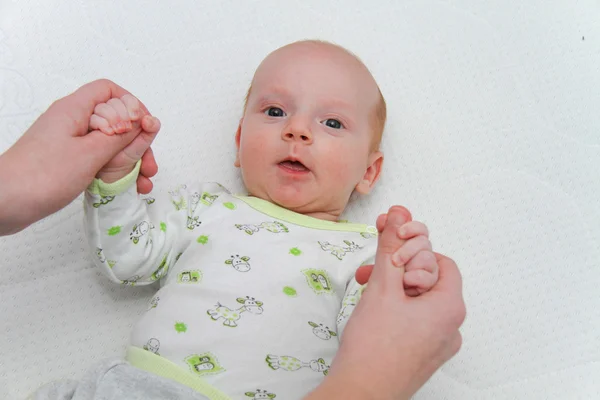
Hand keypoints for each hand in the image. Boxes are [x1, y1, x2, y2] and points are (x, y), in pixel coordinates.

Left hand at [0, 79, 157, 234]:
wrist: (6, 202)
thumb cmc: (42, 176)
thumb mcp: (91, 154)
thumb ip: (121, 136)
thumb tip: (144, 121)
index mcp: (74, 109)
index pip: (109, 91)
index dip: (132, 105)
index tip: (146, 127)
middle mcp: (71, 121)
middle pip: (114, 120)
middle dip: (137, 141)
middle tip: (149, 163)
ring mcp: (69, 142)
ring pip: (109, 143)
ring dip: (131, 160)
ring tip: (144, 181)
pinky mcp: (67, 161)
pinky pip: (99, 159)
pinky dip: (116, 171)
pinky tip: (128, 187)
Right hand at [308, 207, 465, 399]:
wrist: (361, 394)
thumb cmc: (374, 346)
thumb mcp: (382, 287)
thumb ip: (391, 247)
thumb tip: (401, 214)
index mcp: (450, 307)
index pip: (441, 261)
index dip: (414, 252)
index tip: (390, 252)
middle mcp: (451, 327)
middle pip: (429, 280)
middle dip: (397, 270)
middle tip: (371, 272)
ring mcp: (439, 345)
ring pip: (418, 301)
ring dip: (393, 289)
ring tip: (367, 292)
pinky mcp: (424, 356)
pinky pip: (415, 322)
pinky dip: (396, 311)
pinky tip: (374, 313)